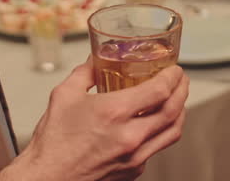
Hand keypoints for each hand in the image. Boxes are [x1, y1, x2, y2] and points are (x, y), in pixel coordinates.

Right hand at [0, 59, 188, 180]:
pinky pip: (156, 148)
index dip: (173, 77)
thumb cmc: (53, 143)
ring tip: (177, 100)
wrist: (47, 178)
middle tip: (181, 80)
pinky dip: (161, 133)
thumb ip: (85, 73)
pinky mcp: (132, 171)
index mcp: (114, 113)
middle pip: (174, 111)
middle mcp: (129, 136)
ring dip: (180, 113)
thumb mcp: (64, 96)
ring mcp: (134, 157)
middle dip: (182, 91)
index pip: (160, 90)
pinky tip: (154, 124)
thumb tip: (96, 60)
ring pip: (172, 132)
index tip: (175, 69)